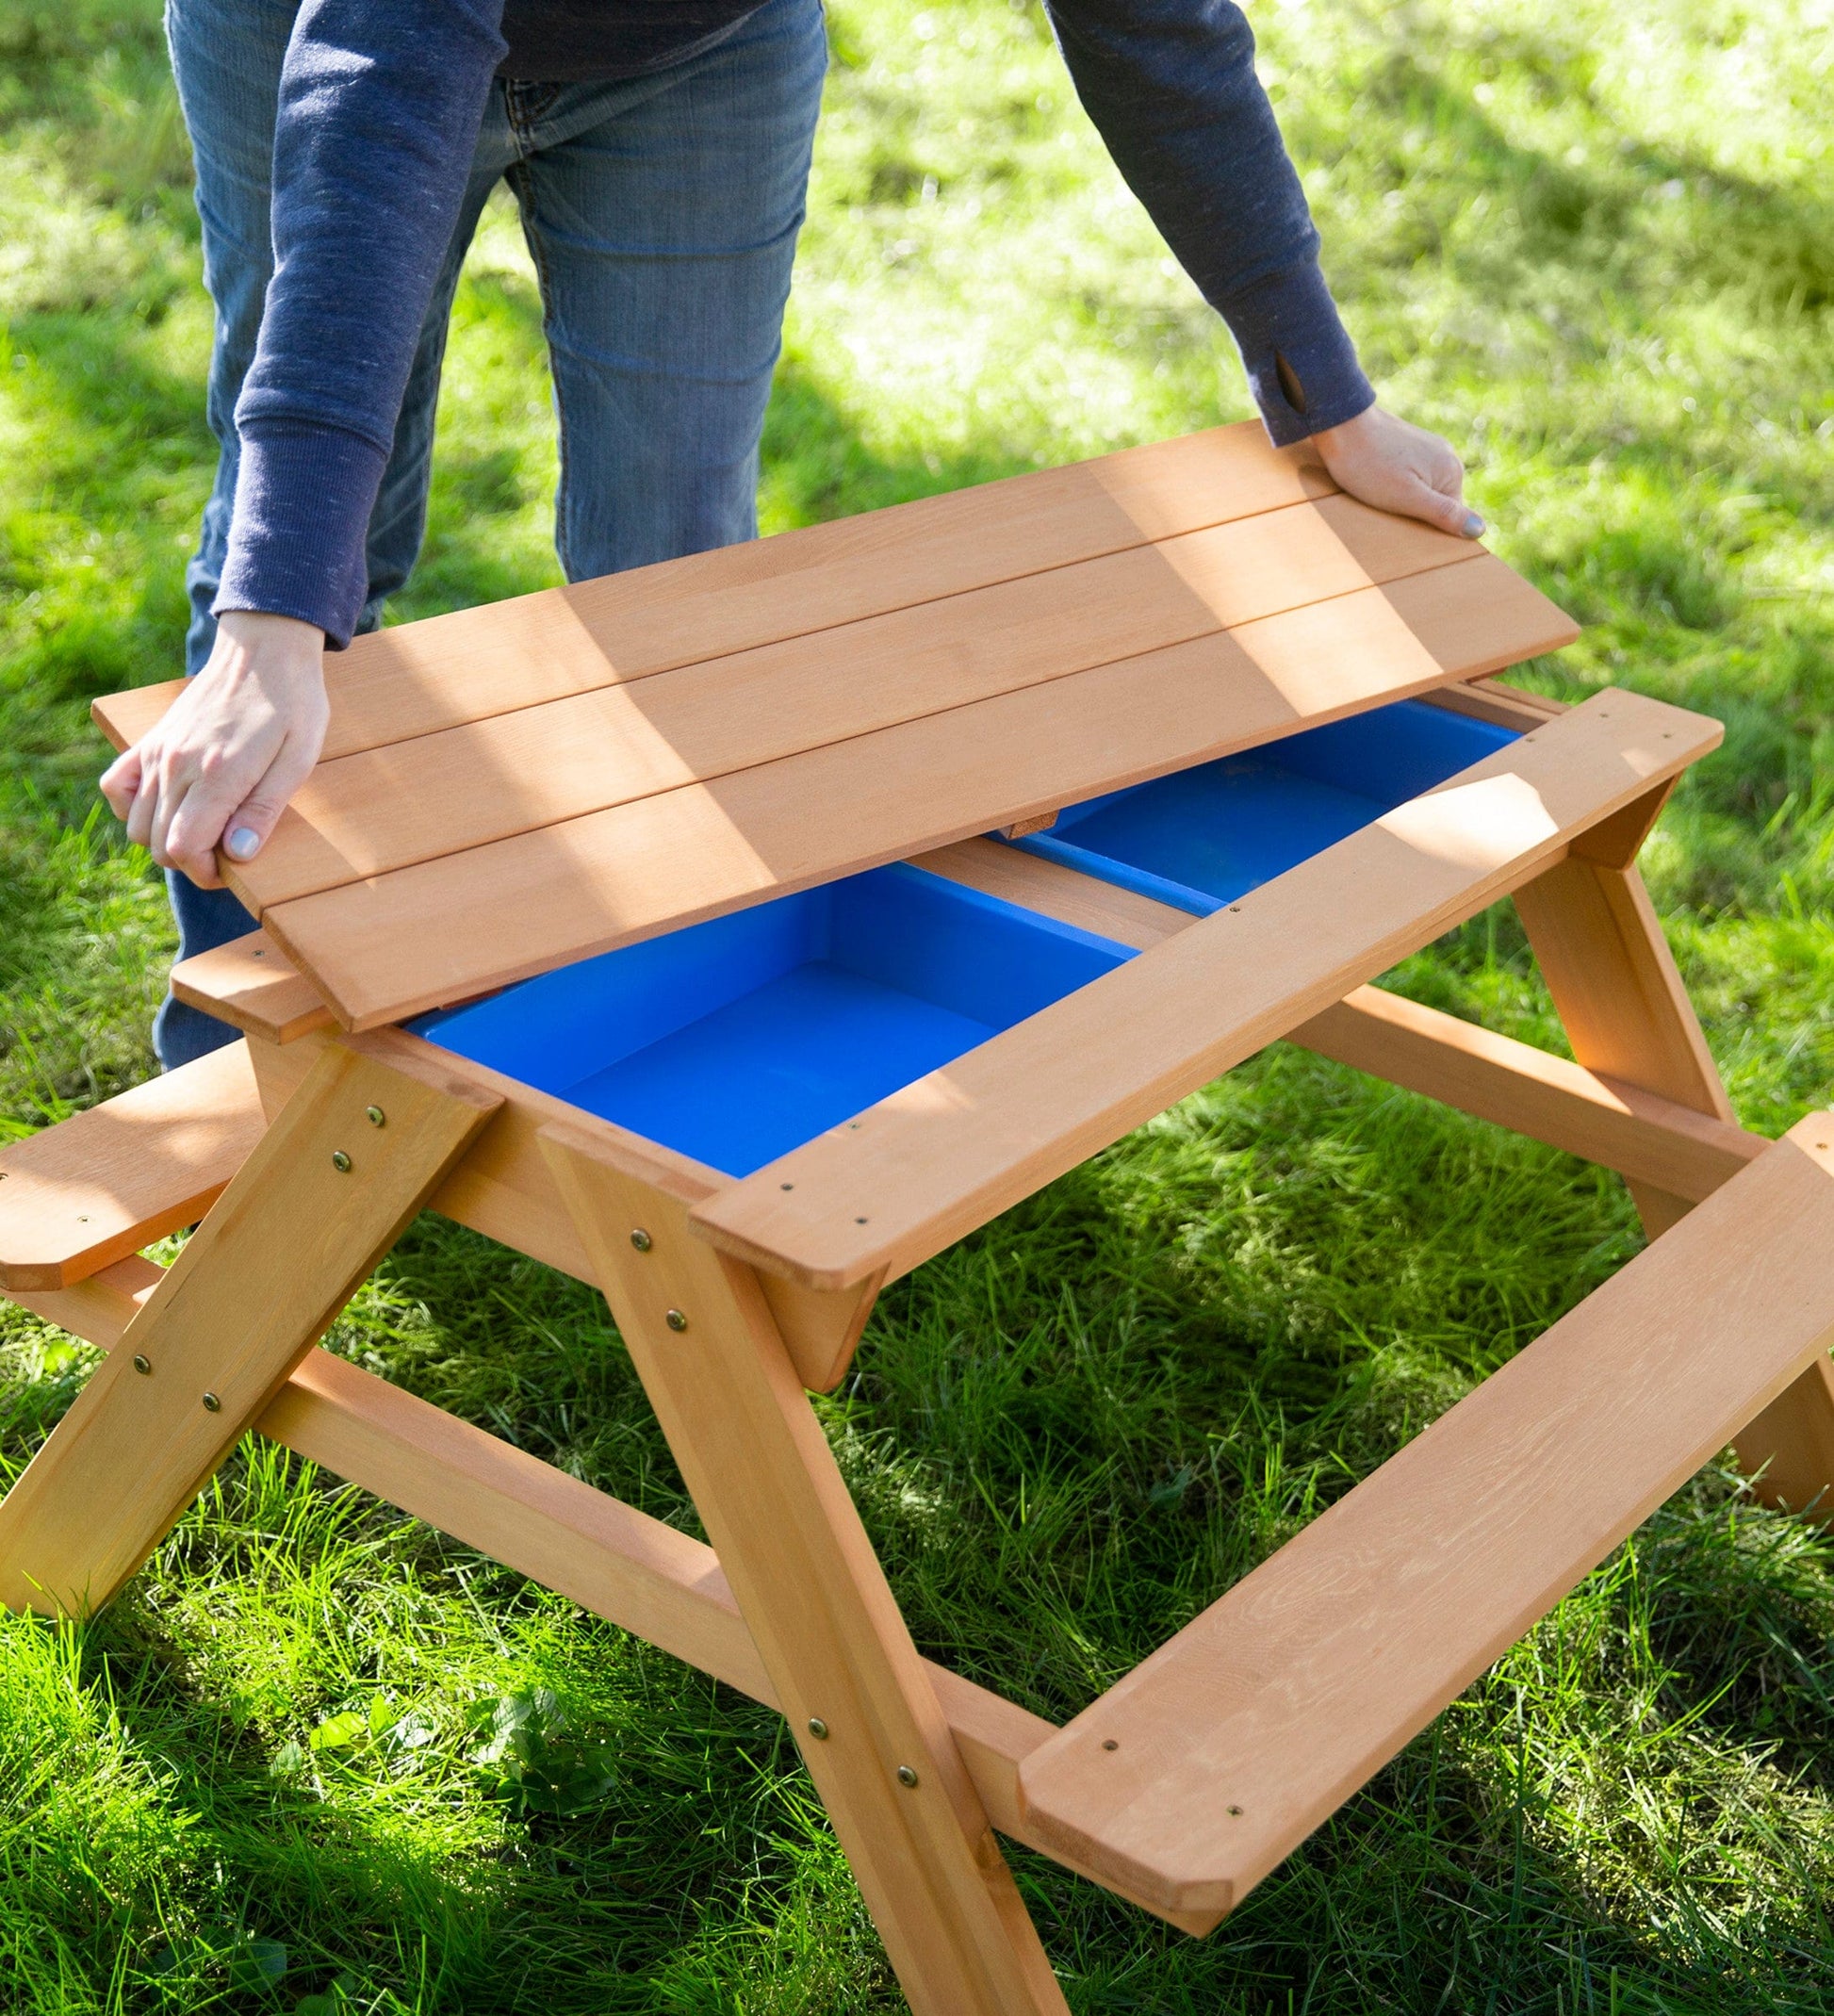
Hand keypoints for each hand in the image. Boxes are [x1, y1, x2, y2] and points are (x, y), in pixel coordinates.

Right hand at [101, 610, 327, 889]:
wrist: (265, 650)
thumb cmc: (293, 705)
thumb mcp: (299, 760)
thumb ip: (264, 809)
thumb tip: (238, 854)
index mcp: (217, 775)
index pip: (184, 848)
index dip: (206, 872)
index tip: (232, 867)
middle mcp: (177, 765)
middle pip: (158, 844)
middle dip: (190, 862)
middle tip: (225, 852)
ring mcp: (158, 752)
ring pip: (137, 824)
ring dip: (165, 840)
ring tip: (203, 832)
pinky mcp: (150, 740)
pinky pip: (116, 787)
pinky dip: (134, 808)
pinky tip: (168, 807)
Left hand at [1312, 405, 1485, 540]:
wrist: (1341, 425)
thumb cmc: (1369, 466)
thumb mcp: (1408, 498)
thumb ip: (1444, 514)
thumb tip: (1480, 530)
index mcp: (1452, 470)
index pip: (1451, 517)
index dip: (1425, 527)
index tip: (1400, 522)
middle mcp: (1446, 456)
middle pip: (1436, 502)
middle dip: (1414, 513)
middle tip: (1385, 509)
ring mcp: (1427, 448)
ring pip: (1421, 490)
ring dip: (1402, 500)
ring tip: (1378, 494)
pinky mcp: (1408, 445)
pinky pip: (1409, 476)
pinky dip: (1394, 485)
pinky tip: (1375, 483)